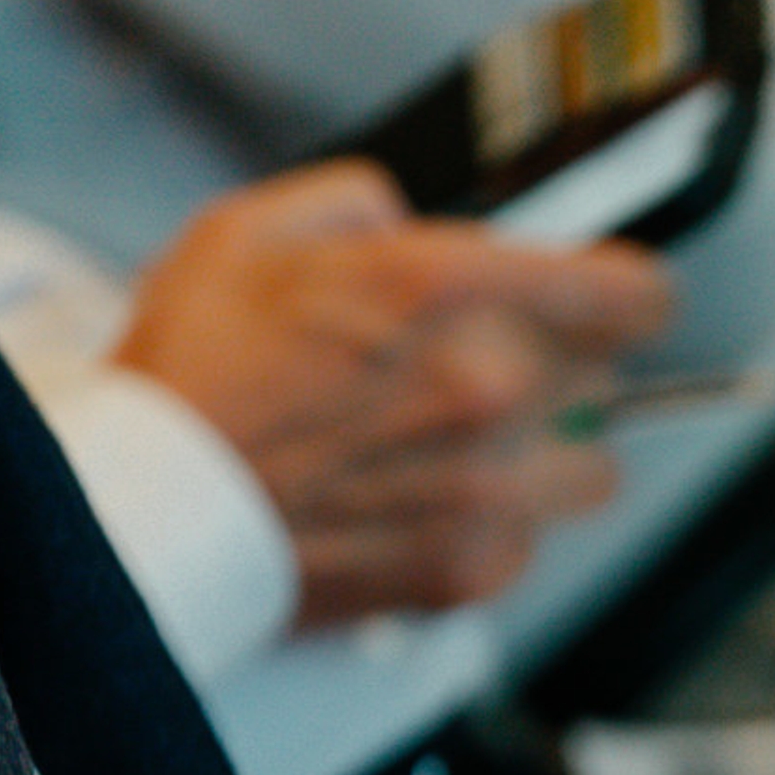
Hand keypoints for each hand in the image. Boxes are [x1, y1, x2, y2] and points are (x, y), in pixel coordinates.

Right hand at [110, 162, 673, 630]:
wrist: (144, 512)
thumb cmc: (188, 378)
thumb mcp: (253, 230)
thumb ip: (363, 205)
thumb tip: (415, 223)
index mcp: (446, 291)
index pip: (631, 292)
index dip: (623, 292)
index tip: (610, 301)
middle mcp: (486, 389)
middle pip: (608, 378)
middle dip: (557, 369)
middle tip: (476, 374)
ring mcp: (485, 490)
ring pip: (592, 469)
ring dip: (548, 454)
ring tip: (465, 447)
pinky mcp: (466, 570)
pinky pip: (531, 542)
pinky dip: (496, 526)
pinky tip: (425, 504)